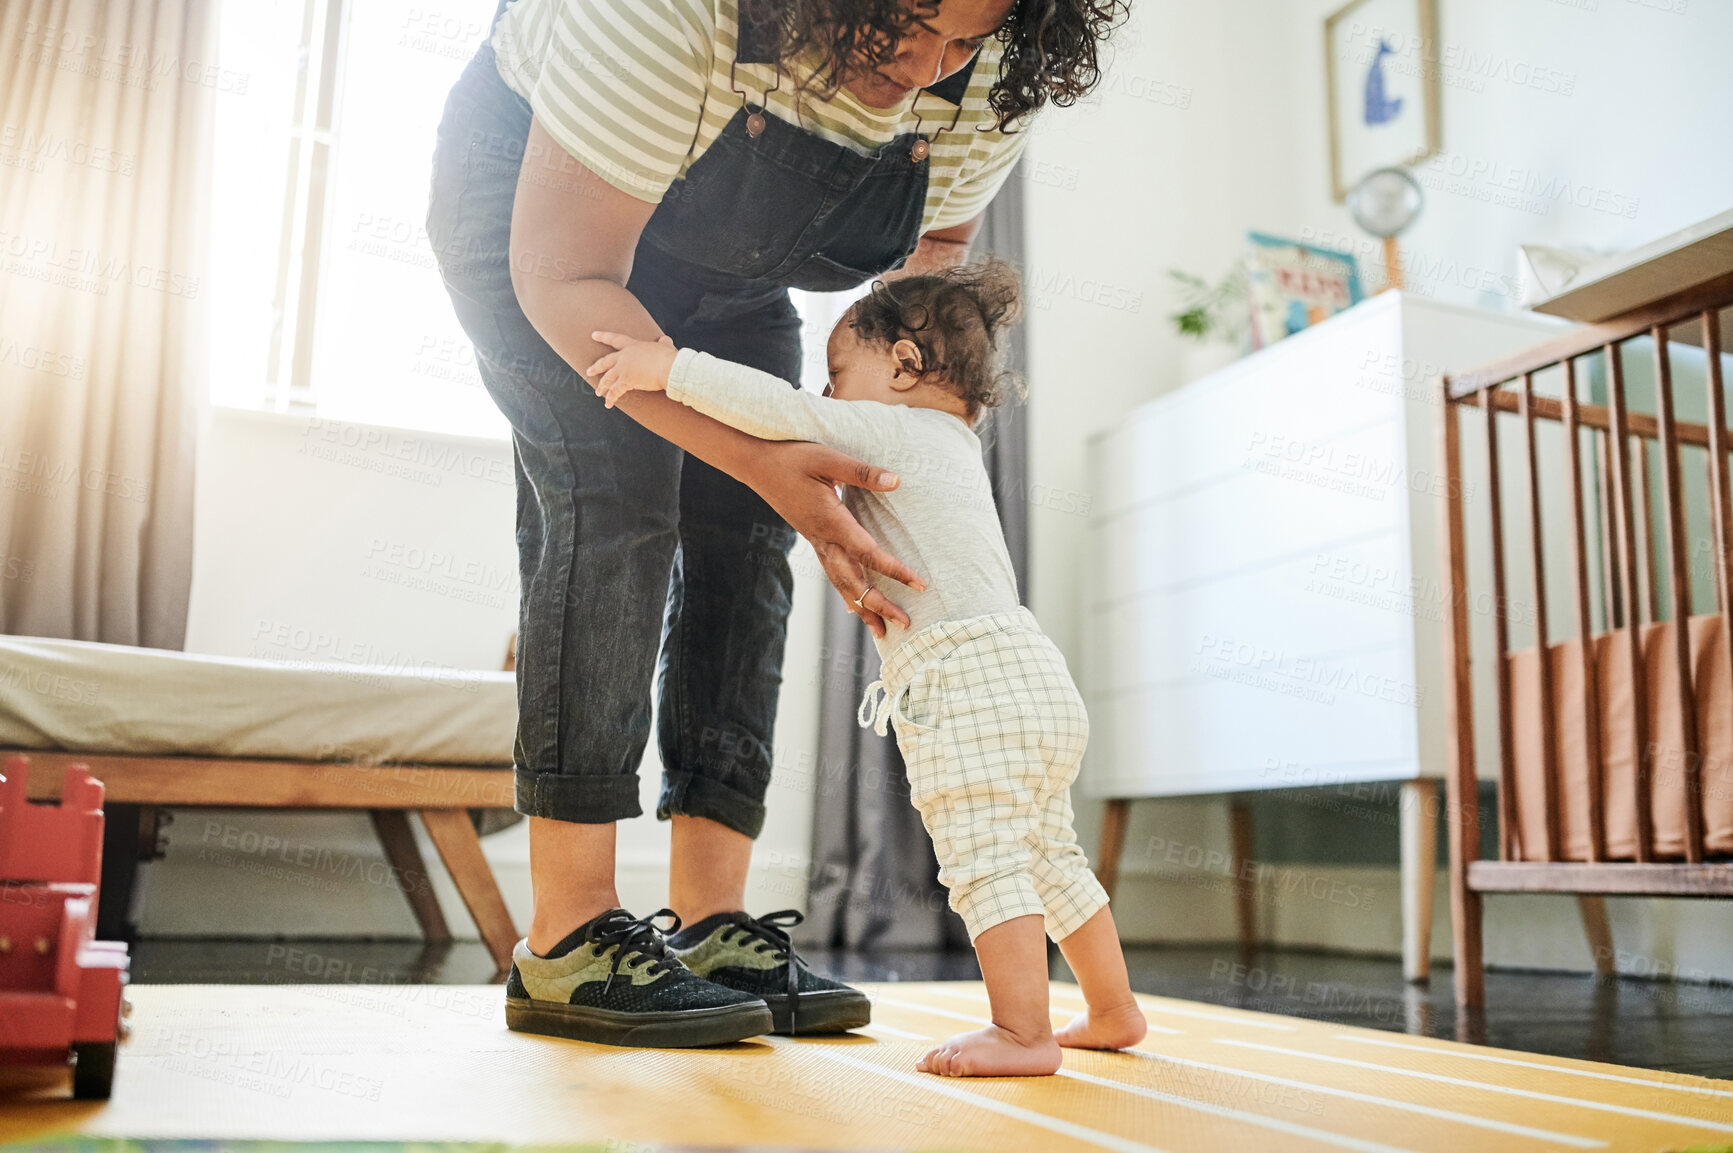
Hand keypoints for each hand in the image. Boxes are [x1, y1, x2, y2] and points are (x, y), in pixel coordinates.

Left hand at [584, 331, 676, 408]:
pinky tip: (608, 404)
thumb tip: (665, 339)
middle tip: (588, 371)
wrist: (668, 367)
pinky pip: (615, 391)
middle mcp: (624, 357)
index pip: (615, 339)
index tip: (593, 335)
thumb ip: (663, 343)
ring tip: (598, 392)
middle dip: (596, 367)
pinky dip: (611, 398)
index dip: (603, 337)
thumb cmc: (668, 357)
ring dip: (602, 386)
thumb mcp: (665, 346)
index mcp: (633, 346)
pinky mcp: (626, 381)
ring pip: (608, 378)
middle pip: (605, 362)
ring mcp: (623, 369)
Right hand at [748, 441, 926, 637]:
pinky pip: (833, 574)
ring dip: (863, 608)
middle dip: (879, 605)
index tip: (919, 584)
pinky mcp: (813, 539)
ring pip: (841, 584)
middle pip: (854, 582)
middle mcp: (823, 540)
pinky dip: (846, 594)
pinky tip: (854, 607)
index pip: (868, 553)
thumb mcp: (828, 459)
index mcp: (831, 522)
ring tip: (881, 630)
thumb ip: (861, 473)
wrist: (757, 465)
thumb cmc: (792, 458)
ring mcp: (816, 542)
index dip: (895, 571)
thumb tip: (895, 481)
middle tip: (904, 624)